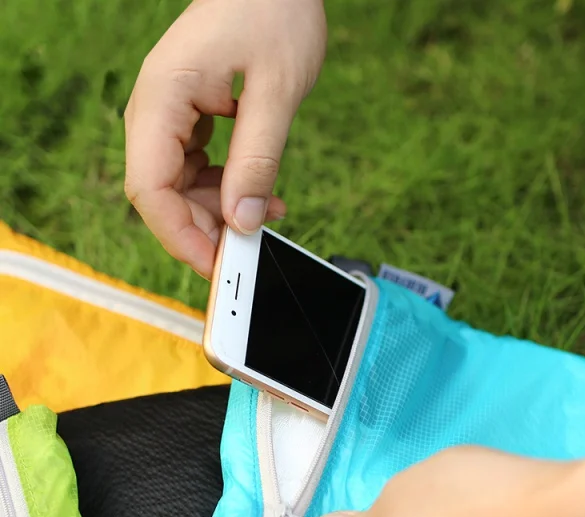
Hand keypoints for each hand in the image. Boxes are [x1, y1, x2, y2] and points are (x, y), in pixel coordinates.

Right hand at [124, 0, 326, 275]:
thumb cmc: (274, 13)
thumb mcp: (277, 91)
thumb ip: (258, 159)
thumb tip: (244, 221)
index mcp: (163, 97)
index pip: (150, 187)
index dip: (180, 236)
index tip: (218, 266)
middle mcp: (157, 110)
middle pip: (161, 195)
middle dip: (203, 231)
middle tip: (250, 251)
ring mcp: (172, 114)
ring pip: (179, 188)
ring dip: (218, 214)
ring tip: (267, 215)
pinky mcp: (191, 118)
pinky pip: (197, 171)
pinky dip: (226, 191)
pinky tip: (260, 196)